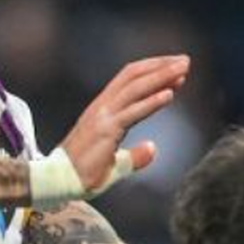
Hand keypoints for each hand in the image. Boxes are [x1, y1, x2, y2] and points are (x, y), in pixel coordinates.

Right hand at [57, 55, 190, 192]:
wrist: (58, 183)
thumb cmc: (82, 175)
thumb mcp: (115, 165)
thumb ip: (134, 156)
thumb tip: (153, 149)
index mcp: (103, 110)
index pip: (129, 80)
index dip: (152, 71)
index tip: (175, 69)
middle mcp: (102, 107)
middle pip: (134, 77)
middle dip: (161, 66)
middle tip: (185, 60)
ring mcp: (102, 117)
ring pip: (135, 88)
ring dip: (161, 76)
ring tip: (183, 69)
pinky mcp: (105, 130)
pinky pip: (132, 112)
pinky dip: (152, 101)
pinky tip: (170, 94)